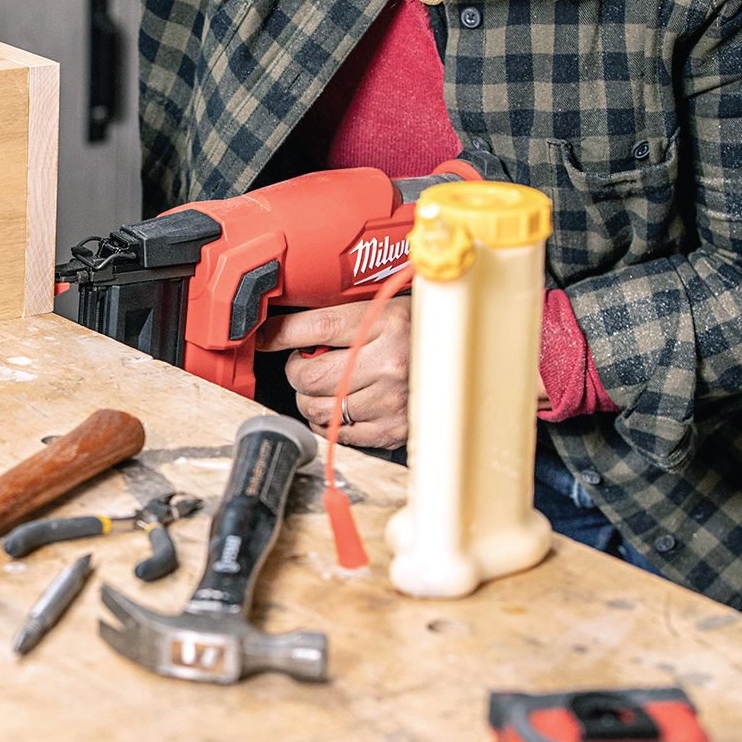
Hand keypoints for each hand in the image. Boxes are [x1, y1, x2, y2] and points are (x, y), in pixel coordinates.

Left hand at [256, 299, 412, 448]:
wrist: (476, 365)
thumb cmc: (427, 335)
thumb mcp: (393, 309)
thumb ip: (349, 318)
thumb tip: (291, 327)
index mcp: (388, 321)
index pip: (315, 327)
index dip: (280, 333)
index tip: (265, 335)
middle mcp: (390, 361)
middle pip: (309, 374)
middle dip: (296, 371)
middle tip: (305, 364)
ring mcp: (391, 400)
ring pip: (317, 407)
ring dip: (310, 399)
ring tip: (325, 386)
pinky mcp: (393, 429)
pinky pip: (338, 432)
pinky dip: (329, 422)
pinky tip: (340, 407)